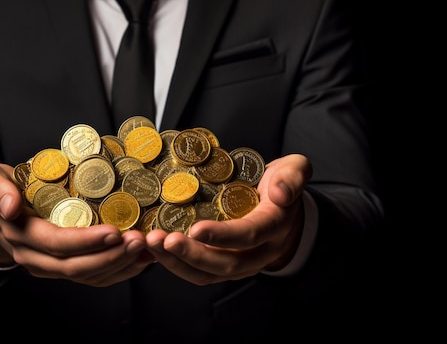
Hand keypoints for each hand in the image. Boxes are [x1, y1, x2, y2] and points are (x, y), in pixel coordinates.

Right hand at [0, 158, 154, 286]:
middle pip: (76, 265)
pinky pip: (91, 277)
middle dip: (111, 256)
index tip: (114, 231)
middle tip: (140, 240)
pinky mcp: (63, 266)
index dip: (86, 241)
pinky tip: (140, 261)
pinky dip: (118, 271)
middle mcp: (35, 256)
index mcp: (20, 233)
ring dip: (119, 265)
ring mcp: (49, 265)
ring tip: (146, 249)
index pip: (56, 243)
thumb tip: (9, 205)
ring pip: (87, 275)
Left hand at [145, 154, 311, 284]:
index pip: (249, 235)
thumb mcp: (294, 171)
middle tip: (162, 240)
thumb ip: (293, 176)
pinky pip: (199, 273)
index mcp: (274, 226)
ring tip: (151, 244)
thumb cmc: (281, 184)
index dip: (222, 236)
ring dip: (176, 263)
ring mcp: (241, 264)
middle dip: (191, 254)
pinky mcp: (224, 268)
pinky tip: (154, 250)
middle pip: (225, 264)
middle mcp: (259, 252)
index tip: (195, 229)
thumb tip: (280, 192)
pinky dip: (174, 264)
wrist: (284, 209)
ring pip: (208, 275)